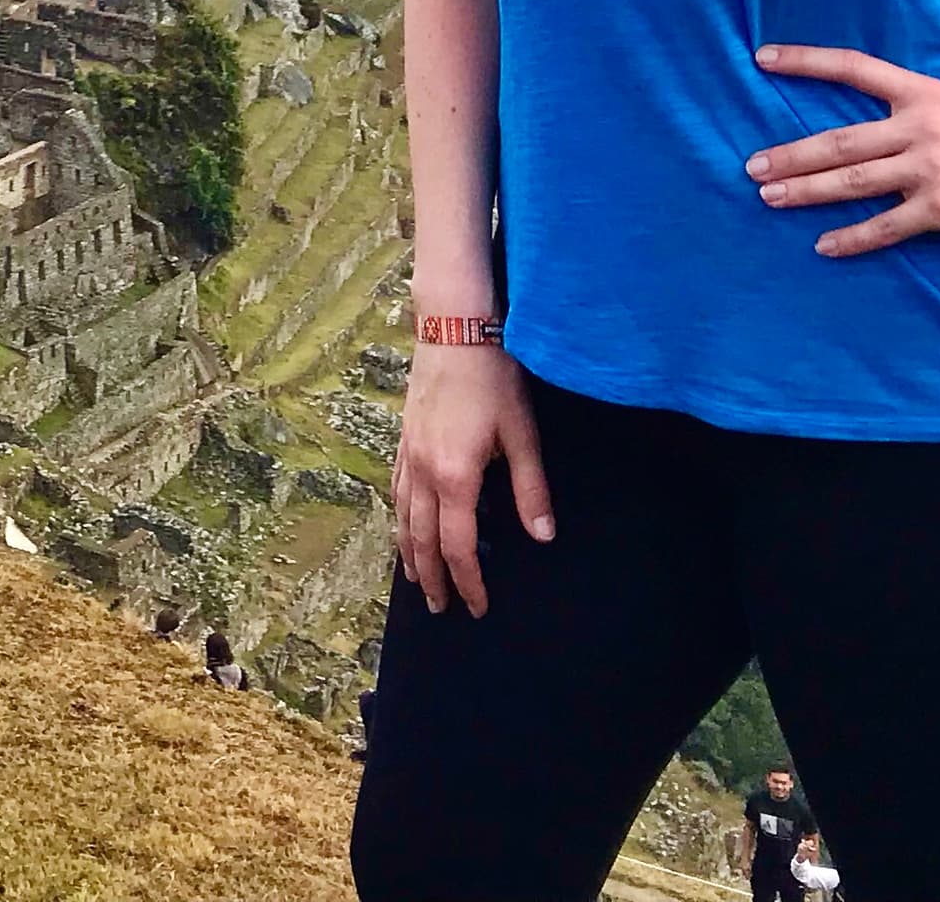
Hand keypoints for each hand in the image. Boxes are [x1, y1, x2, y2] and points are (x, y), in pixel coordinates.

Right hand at [394, 337, 552, 619]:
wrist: (453, 329)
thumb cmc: (493, 378)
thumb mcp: (522, 434)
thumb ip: (531, 489)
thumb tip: (542, 536)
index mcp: (455, 477)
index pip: (458, 547)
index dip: (469, 582)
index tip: (478, 607)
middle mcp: (423, 473)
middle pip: (422, 541)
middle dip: (434, 579)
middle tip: (442, 609)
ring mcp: (408, 456)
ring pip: (403, 519)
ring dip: (410, 555)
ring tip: (418, 582)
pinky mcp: (403, 440)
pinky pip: (397, 493)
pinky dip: (400, 520)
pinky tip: (405, 526)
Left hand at [748, 48, 939, 255]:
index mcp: (927, 93)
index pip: (854, 68)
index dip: (806, 61)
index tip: (763, 58)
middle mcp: (920, 127)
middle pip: (838, 139)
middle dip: (790, 153)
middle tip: (750, 165)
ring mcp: (930, 169)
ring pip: (852, 180)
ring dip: (805, 191)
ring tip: (767, 197)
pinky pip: (887, 226)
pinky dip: (852, 238)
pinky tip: (823, 246)